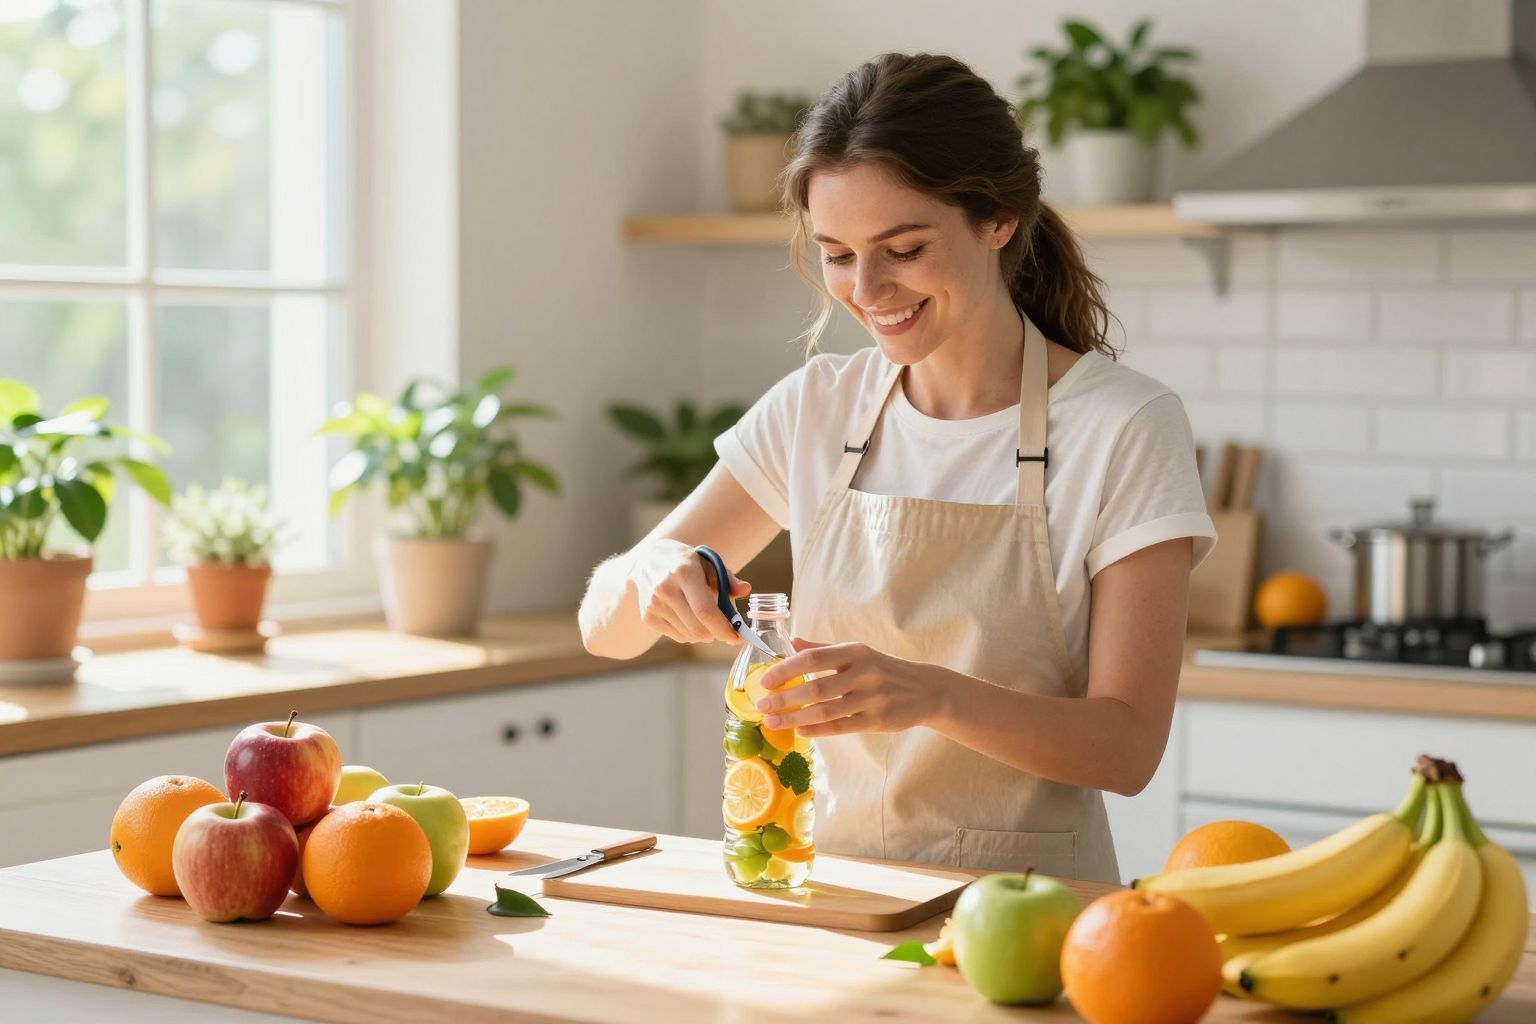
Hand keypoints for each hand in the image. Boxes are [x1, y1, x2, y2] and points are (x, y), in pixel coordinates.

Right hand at [628, 539, 749, 644]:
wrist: (647, 560)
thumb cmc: (686, 562)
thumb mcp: (708, 562)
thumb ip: (729, 578)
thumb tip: (745, 590)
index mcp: (684, 572)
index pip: (705, 611)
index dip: (724, 629)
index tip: (738, 637)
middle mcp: (665, 589)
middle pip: (698, 629)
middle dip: (717, 633)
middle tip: (725, 628)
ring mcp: (653, 604)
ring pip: (690, 636)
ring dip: (704, 633)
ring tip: (703, 615)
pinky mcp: (647, 617)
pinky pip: (678, 637)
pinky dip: (690, 633)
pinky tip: (688, 616)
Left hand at [754, 638, 948, 736]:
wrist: (926, 690)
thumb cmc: (884, 670)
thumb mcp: (859, 653)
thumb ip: (825, 649)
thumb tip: (793, 641)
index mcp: (855, 652)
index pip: (814, 659)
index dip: (787, 669)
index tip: (765, 681)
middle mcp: (864, 673)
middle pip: (816, 688)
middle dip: (785, 699)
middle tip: (762, 706)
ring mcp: (872, 698)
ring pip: (826, 711)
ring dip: (794, 718)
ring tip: (773, 722)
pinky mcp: (877, 720)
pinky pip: (841, 727)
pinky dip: (817, 730)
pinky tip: (799, 730)